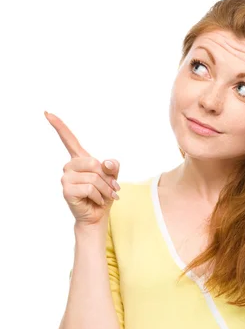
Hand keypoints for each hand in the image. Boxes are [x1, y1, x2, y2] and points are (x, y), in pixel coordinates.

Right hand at [44, 111, 120, 225]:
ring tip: (105, 197)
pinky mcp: (66, 190)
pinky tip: (96, 201)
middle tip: (113, 189)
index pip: (69, 139)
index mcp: (80, 159)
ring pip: (93, 178)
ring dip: (105, 190)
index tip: (47, 113)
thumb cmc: (103, 195)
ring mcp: (66, 178)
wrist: (98, 215)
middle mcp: (70, 166)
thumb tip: (106, 162)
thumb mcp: (112, 178)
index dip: (59, 126)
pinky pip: (89, 188)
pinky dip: (99, 196)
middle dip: (107, 178)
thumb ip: (112, 167)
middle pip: (94, 163)